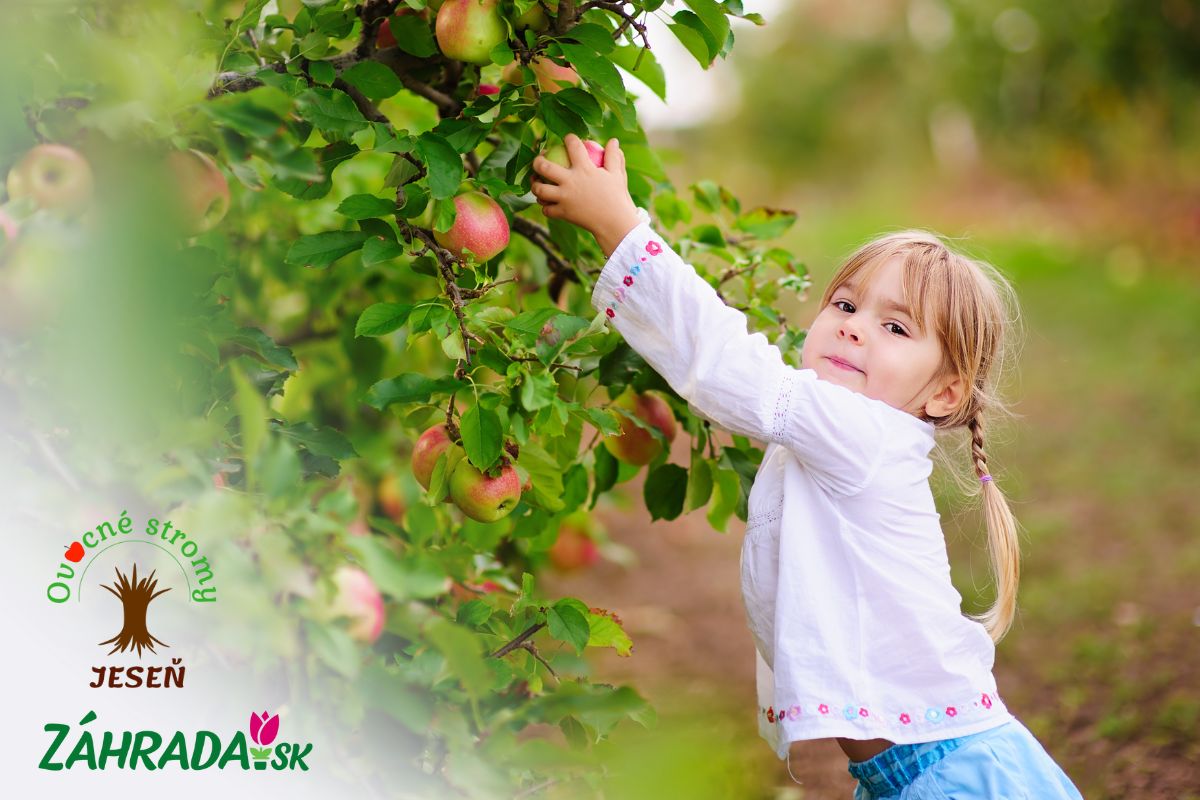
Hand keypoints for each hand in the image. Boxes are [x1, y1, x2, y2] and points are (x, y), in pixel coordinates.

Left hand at [530, 134, 641, 257]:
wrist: (615, 223)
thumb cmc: (617, 197)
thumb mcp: (617, 174)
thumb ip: (613, 156)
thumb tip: (613, 141)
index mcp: (584, 169)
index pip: (572, 146)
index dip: (568, 138)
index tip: (567, 138)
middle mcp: (570, 181)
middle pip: (544, 167)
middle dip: (537, 161)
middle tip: (539, 161)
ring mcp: (564, 198)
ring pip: (540, 190)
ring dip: (535, 186)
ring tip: (537, 183)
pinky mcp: (563, 213)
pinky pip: (547, 210)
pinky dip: (545, 207)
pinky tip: (547, 204)